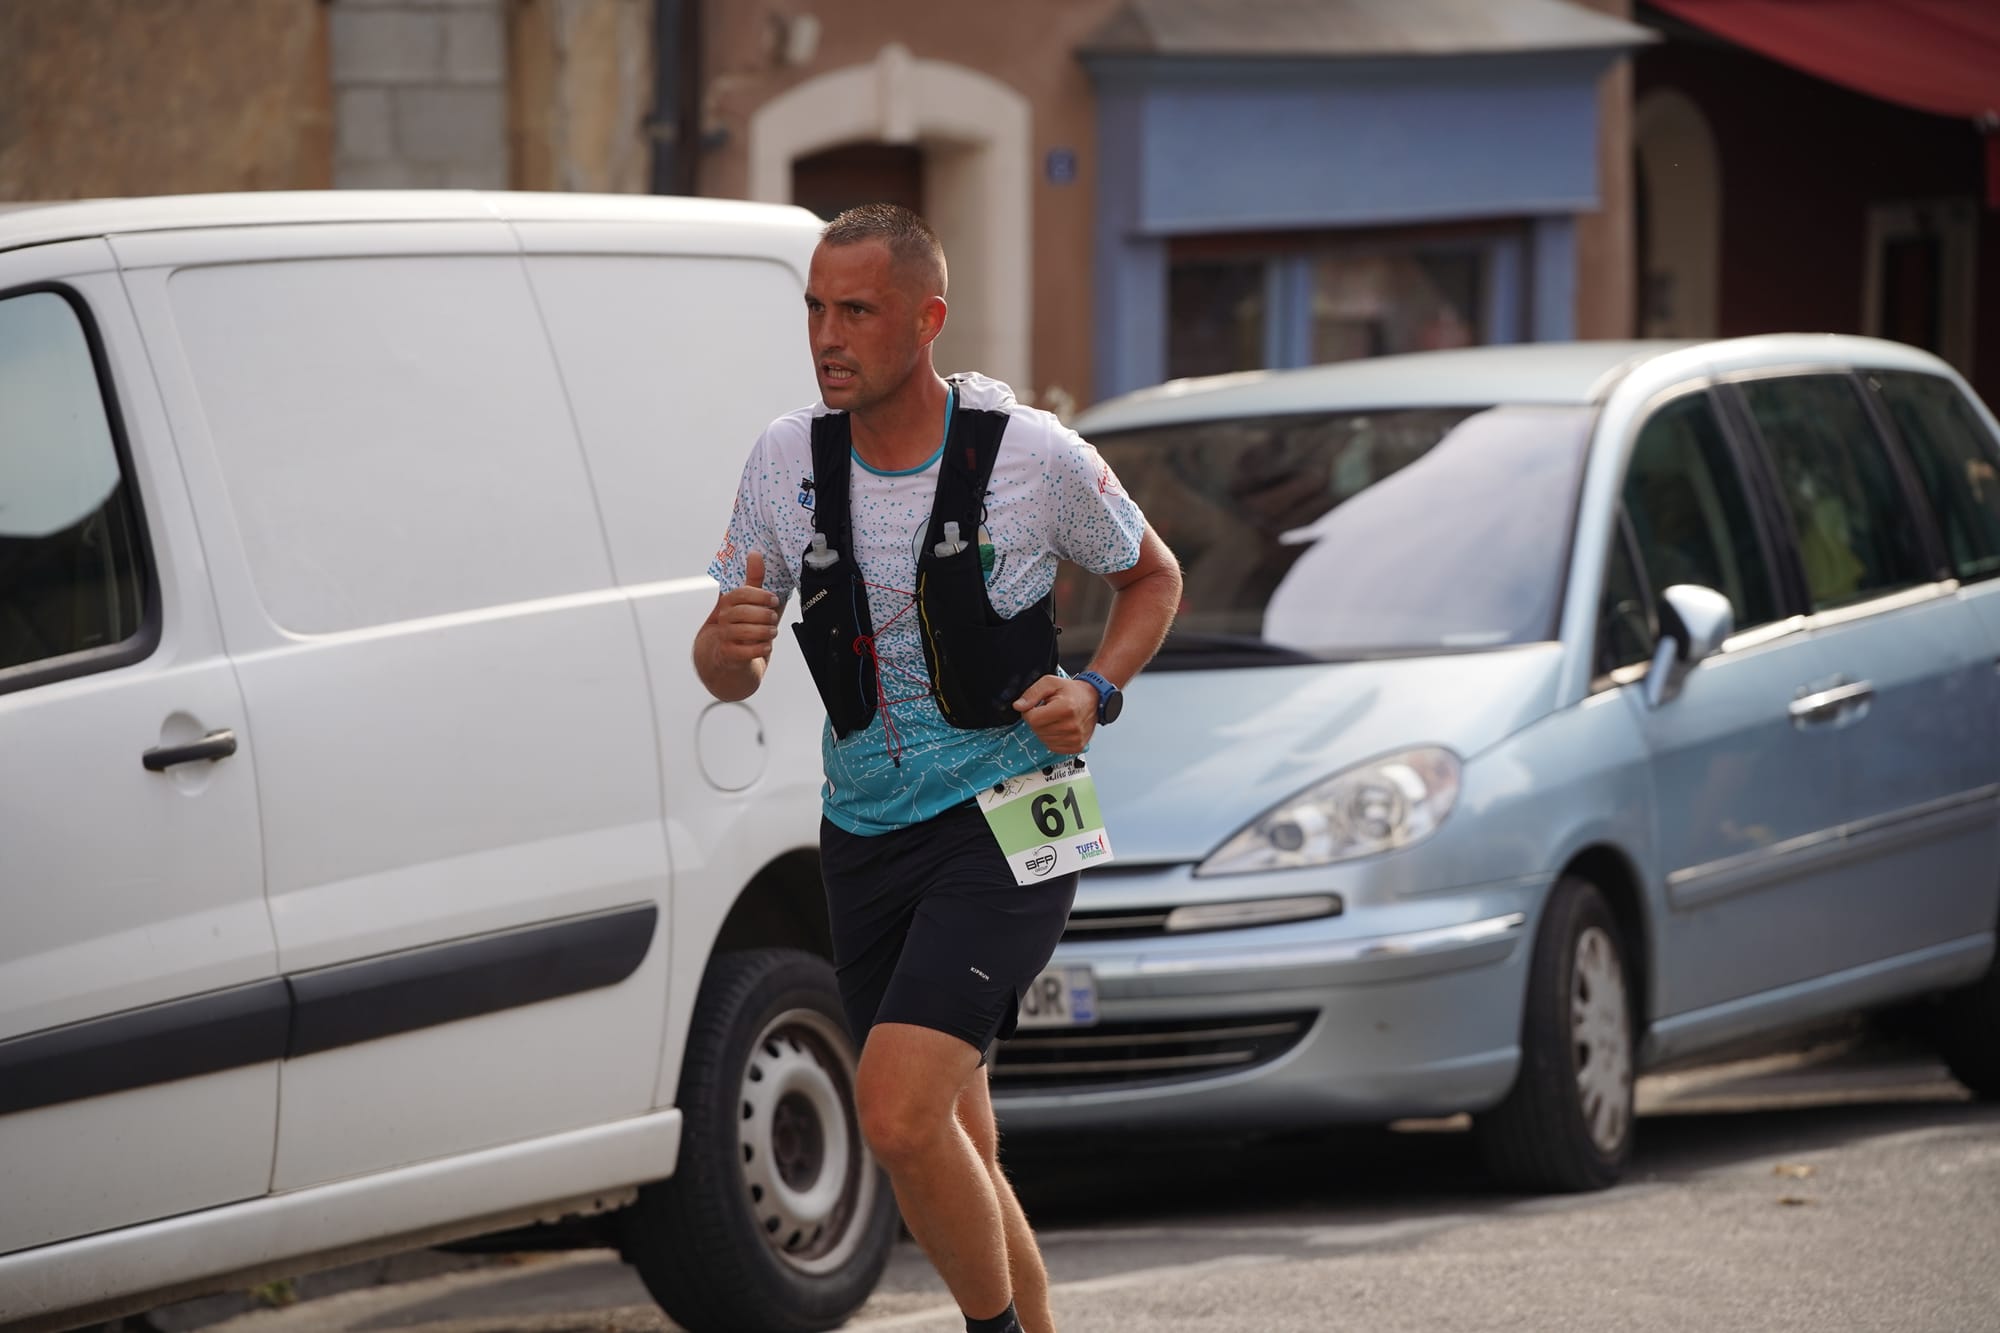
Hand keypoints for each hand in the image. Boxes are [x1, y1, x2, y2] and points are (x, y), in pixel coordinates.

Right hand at [712, 550, 781, 667]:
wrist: (724, 658)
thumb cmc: (740, 626)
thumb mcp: (747, 603)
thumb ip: (752, 580)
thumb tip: (755, 553)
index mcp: (727, 603)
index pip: (742, 594)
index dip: (760, 596)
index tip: (773, 600)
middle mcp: (723, 619)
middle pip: (743, 612)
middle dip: (764, 614)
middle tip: (773, 618)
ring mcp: (723, 638)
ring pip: (744, 631)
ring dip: (764, 631)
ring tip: (772, 632)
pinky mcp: (728, 656)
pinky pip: (743, 652)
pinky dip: (759, 649)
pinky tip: (766, 646)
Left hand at [1013, 675, 1096, 754]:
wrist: (1093, 699)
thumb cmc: (1073, 691)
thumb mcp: (1050, 683)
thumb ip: (1032, 693)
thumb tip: (1018, 706)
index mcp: (1065, 708)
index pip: (1032, 719)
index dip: (1029, 712)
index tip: (1037, 706)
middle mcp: (1072, 726)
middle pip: (1037, 730)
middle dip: (1037, 720)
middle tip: (1048, 711)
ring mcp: (1075, 738)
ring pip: (1043, 739)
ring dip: (1044, 730)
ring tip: (1056, 718)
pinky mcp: (1076, 746)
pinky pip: (1052, 747)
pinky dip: (1052, 738)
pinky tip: (1059, 728)